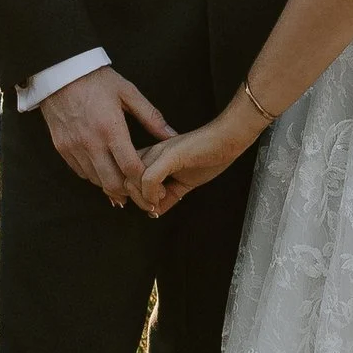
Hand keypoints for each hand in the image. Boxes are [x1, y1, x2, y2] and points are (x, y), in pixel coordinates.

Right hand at [40, 66, 176, 204]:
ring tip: (126, 184)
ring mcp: (73, 147)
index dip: (145, 183)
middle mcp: (90, 142)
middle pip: (112, 183)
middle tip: (142, 194)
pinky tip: (106, 171)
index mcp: (110, 128)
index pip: (131, 168)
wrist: (60, 72)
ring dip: (112, 186)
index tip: (155, 189)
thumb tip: (172, 134)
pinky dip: (95, 176)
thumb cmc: (97, 80)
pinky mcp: (62, 148)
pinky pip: (81, 172)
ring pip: (96, 181)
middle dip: (130, 192)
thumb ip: (151, 117)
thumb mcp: (128, 92)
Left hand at [136, 110, 251, 217]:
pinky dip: (153, 194)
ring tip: (162, 198)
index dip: (131, 196)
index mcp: (151, 156)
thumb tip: (155, 212)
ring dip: (145, 198)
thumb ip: (168, 196)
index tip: (148, 206)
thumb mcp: (184, 182)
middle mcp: (150, 152)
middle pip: (123, 181)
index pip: (125, 177)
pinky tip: (165, 195)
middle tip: (155, 206)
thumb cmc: (210, 156)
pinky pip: (149, 179)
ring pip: (131, 182)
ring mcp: (158, 152)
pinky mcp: (169, 154)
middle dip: (137, 200)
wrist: (228, 139)